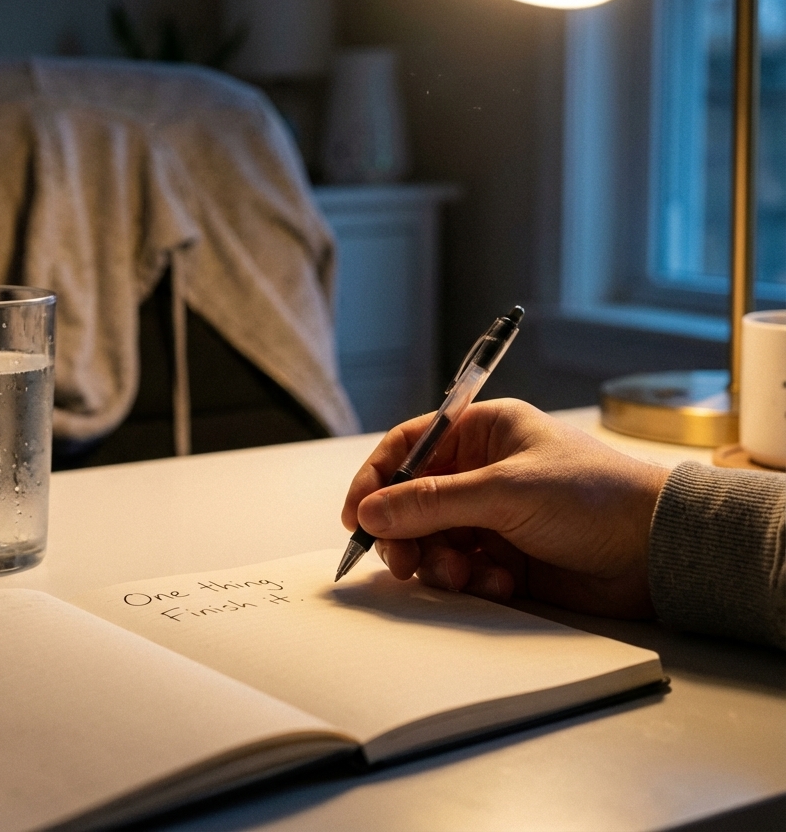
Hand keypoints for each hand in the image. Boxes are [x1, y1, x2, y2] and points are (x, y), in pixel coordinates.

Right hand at [341, 399, 669, 618]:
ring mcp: (492, 515)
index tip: (356, 515)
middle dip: (404, 531)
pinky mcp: (505, 556)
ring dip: (438, 561)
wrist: (657, 552)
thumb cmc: (590, 496)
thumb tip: (371, 512)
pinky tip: (500, 581)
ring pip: (432, 539)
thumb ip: (432, 503)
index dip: (377, 479)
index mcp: (482, 432)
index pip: (409, 447)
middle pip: (412, 500)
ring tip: (462, 574)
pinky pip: (462, 568)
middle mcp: (482, 470)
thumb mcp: (505, 491)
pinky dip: (471, 579)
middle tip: (402, 561)